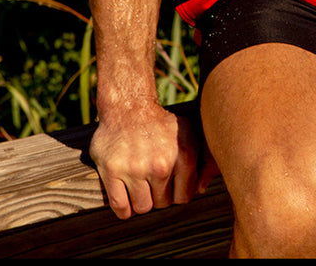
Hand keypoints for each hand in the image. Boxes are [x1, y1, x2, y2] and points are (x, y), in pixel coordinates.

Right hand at [89, 104, 200, 218]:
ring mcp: (136, 168)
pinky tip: (126, 196)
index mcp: (184, 156)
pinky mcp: (112, 171)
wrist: (129, 107)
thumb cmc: (161, 125)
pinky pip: (120, 207)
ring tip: (139, 184)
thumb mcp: (188, 133)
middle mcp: (161, 164)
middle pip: (162, 204)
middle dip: (157, 195)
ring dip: (140, 200)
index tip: (169, 184)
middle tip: (151, 179)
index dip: (176, 193)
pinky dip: (124, 208)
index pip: (183, 198)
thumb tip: (202, 188)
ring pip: (142, 208)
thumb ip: (201, 159)